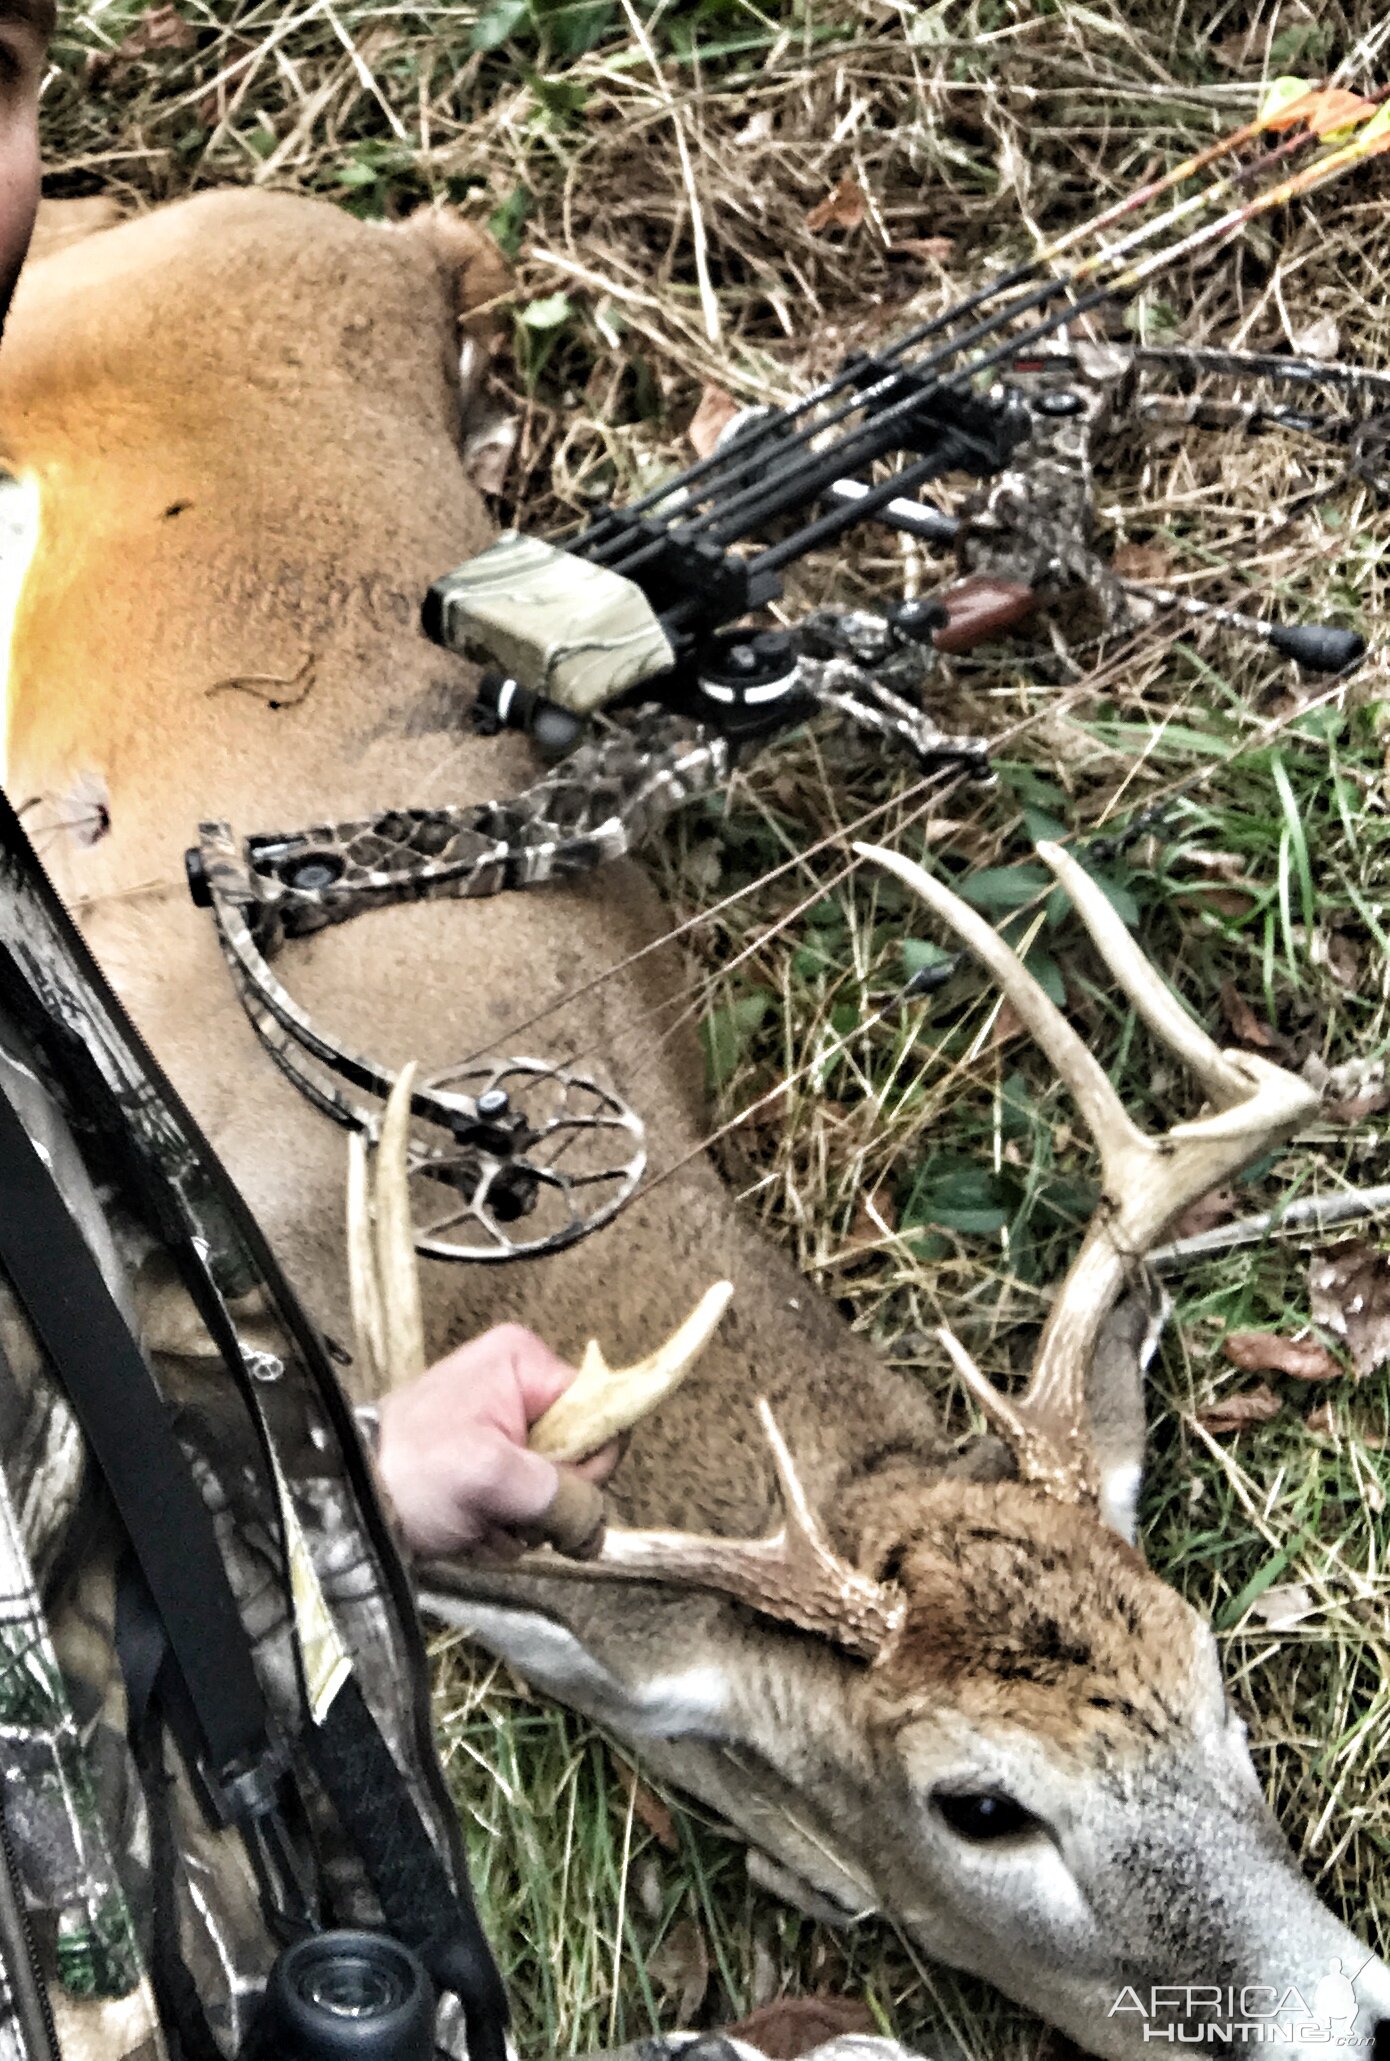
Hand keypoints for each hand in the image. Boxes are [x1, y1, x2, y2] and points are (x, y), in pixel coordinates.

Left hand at [375, 1322, 618, 1557]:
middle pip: (580, 1459)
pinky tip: (464, 1526)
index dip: (586, 1462)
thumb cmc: (410, 1471)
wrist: (347, 1501)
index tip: (546, 1488)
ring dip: (518, 1521)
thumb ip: (561, 1495)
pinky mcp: (488, 1465)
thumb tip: (597, 1526)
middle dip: (543, 1500)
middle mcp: (520, 1388)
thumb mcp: (492, 1477)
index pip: (601, 1413)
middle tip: (498, 1508)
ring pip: (552, 1493)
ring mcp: (503, 1429)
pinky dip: (499, 1528)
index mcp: (524, 1363)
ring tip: (473, 1518)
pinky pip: (523, 1508)